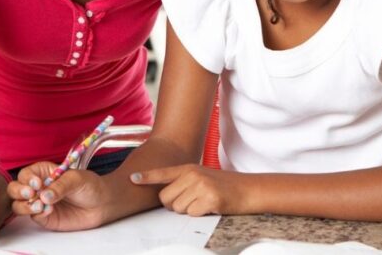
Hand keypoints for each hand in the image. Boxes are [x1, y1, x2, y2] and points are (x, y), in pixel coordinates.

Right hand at [7, 162, 110, 230]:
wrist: (101, 204)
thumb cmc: (90, 185)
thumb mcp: (77, 179)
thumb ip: (60, 186)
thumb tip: (44, 196)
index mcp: (43, 172)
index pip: (26, 174)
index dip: (27, 178)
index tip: (37, 183)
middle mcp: (38, 187)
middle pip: (15, 189)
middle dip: (18, 191)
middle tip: (30, 194)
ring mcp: (39, 202)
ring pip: (18, 204)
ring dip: (24, 205)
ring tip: (40, 205)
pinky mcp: (44, 217)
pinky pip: (32, 216)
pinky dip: (37, 214)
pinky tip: (49, 211)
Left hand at [129, 164, 244, 215]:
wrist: (249, 189)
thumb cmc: (225, 185)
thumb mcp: (202, 176)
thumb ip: (184, 181)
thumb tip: (166, 196)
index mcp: (188, 168)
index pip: (163, 173)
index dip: (146, 177)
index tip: (132, 179)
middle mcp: (192, 174)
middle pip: (166, 199)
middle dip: (175, 205)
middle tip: (192, 201)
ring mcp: (201, 185)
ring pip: (177, 208)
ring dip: (188, 210)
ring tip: (204, 202)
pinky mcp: (209, 198)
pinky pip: (192, 213)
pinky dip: (199, 214)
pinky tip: (210, 206)